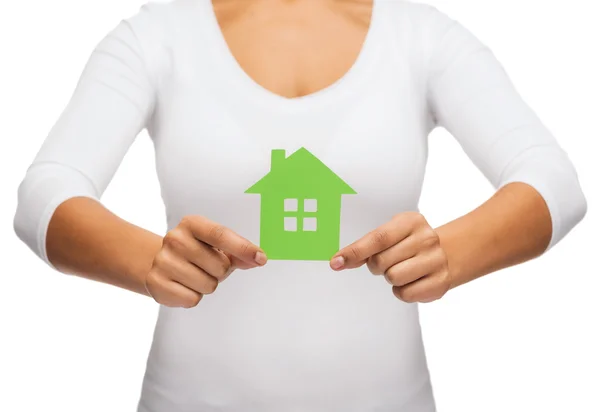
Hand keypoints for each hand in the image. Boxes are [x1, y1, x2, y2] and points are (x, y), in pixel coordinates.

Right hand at [145, 216, 266, 307]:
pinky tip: (183, 286)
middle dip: (220, 271)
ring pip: (208, 285)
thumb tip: (258, 259)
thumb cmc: (196, 253)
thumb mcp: (217, 247)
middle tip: (207, 267)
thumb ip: (239, 252)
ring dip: (207, 285)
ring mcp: (163, 260)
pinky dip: (192, 297)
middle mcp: (175, 238)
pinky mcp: (155, 283)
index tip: (261, 257)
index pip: (221, 234)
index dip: (243, 247)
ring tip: (195, 276)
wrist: (159, 264)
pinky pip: (192, 299)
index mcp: (192, 224)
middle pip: (220, 265)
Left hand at [330, 212, 451, 302]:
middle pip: (381, 262)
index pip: (378, 238)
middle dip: (377, 265)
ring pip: (393, 278)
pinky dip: (402, 291)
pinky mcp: (440, 282)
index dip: (355, 251)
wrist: (448, 254)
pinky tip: (412, 280)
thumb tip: (339, 261)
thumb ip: (367, 245)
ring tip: (402, 269)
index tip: (336, 262)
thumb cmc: (410, 243)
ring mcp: (435, 260)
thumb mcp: (393, 234)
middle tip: (388, 261)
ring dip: (390, 278)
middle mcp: (426, 239)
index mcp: (411, 222)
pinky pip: (405, 294)